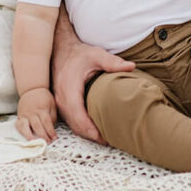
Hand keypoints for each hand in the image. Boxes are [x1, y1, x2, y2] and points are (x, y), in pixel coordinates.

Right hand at [16, 88, 57, 141]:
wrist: (32, 89)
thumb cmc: (44, 97)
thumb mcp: (52, 104)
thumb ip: (52, 116)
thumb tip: (52, 128)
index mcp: (42, 109)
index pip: (47, 123)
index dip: (51, 131)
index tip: (54, 137)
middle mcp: (32, 112)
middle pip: (37, 127)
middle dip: (43, 136)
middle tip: (47, 142)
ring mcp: (25, 114)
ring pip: (26, 127)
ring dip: (30, 135)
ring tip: (34, 142)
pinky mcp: (20, 116)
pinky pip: (19, 125)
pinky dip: (21, 131)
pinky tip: (25, 136)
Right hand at [51, 26, 132, 143]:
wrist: (61, 50)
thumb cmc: (79, 54)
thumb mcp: (96, 55)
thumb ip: (112, 62)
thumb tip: (131, 66)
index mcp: (69, 90)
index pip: (79, 118)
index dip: (92, 131)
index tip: (106, 138)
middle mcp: (62, 99)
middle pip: (76, 126)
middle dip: (92, 136)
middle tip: (110, 141)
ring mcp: (59, 103)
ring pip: (72, 125)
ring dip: (87, 133)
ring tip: (105, 138)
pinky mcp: (61, 104)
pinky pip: (70, 120)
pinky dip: (82, 127)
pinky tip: (95, 128)